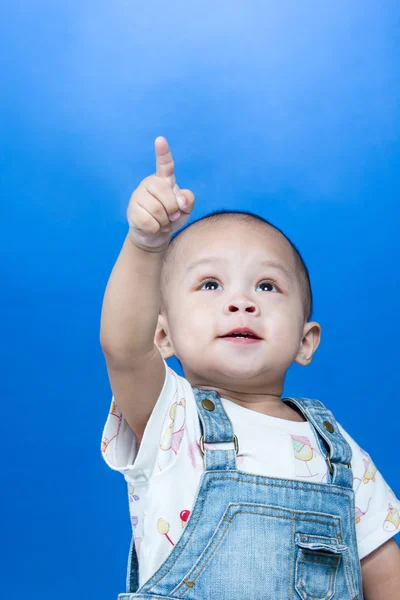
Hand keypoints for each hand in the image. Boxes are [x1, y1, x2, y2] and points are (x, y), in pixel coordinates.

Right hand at [127, 136, 194, 250]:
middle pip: (165, 194)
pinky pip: (148, 221)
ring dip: (164, 221)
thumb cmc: (172, 217)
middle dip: (173, 209)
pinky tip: (154, 227)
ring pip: (157, 210)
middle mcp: (149, 184)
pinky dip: (155, 229)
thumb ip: (188, 199)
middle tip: (172, 216)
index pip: (165, 164)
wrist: (156, 235)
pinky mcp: (131, 211)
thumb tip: (180, 200)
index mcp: (164, 179)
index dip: (163, 153)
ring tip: (162, 222)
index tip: (160, 140)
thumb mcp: (185, 209)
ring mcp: (138, 196)